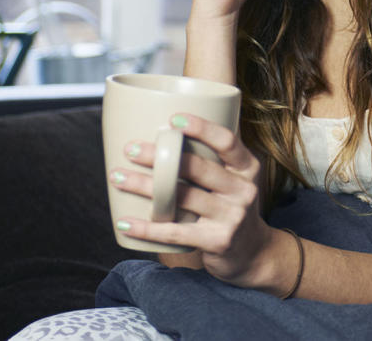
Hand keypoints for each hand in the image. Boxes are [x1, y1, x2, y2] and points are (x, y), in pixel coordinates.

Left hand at [109, 114, 278, 289]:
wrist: (253, 253)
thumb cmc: (231, 207)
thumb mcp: (236, 179)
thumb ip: (214, 158)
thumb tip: (172, 128)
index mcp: (247, 167)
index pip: (227, 141)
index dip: (201, 128)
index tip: (173, 119)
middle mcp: (244, 190)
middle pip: (197, 168)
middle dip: (159, 156)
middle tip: (130, 149)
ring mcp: (232, 216)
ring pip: (180, 197)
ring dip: (144, 186)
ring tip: (117, 177)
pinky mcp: (218, 241)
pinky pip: (175, 232)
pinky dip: (146, 228)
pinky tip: (125, 222)